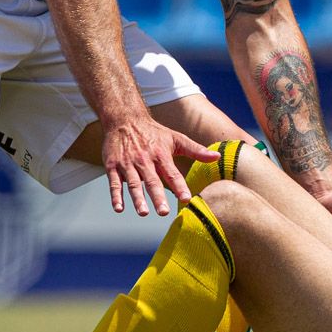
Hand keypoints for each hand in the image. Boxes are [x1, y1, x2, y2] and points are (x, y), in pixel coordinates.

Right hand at [100, 113, 216, 216]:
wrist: (124, 119)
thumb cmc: (154, 132)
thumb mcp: (176, 138)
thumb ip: (196, 150)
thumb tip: (217, 157)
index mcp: (161, 155)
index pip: (172, 173)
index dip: (180, 186)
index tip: (186, 199)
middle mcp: (145, 160)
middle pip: (152, 181)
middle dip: (158, 197)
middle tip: (164, 211)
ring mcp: (128, 164)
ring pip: (133, 183)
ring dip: (138, 198)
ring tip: (144, 212)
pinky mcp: (113, 166)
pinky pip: (114, 183)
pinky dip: (116, 196)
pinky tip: (119, 208)